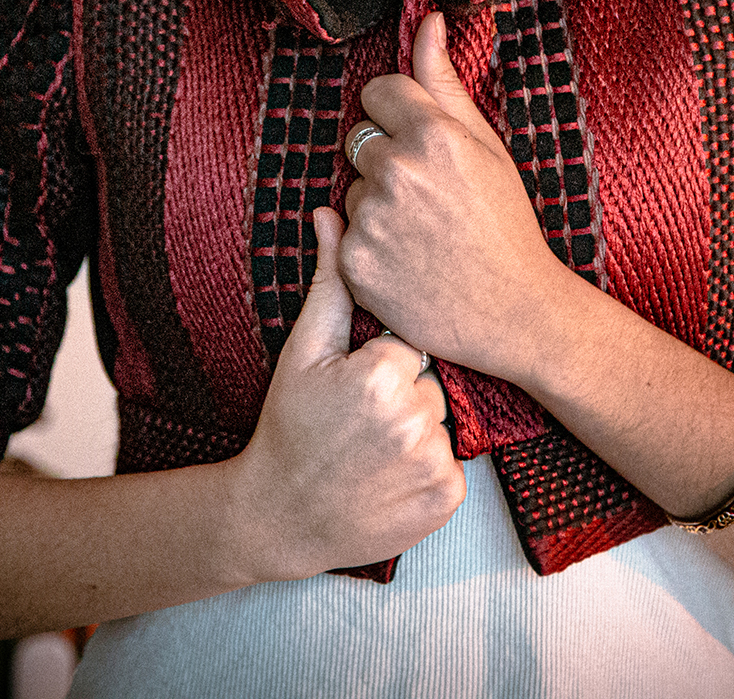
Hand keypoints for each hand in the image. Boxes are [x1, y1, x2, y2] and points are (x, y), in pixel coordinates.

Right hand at [229, 207, 463, 579]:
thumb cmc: (288, 428)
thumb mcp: (301, 352)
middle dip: (404, 396)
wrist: (278, 517)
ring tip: (371, 451)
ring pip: (444, 423)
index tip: (354, 387)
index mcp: (380, 375)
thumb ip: (329, 283)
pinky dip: (428, 472)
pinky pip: (454, 465)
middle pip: (431, 383)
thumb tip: (330, 215)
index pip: (411, 344)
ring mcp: (433, 463)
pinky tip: (387, 477)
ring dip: (417, 433)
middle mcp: (414, 419)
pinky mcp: (446, 499)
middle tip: (358, 422)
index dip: (383, 363)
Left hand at [341, 11, 577, 382]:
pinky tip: (406, 260)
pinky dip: (368, 245)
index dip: (399, 115)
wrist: (514, 310)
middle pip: (359, 139)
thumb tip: (427, 19)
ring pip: (352, 188)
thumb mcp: (487, 145)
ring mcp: (371, 218)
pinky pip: (344, 232)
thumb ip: (444, 81)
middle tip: (430, 197)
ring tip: (422, 233)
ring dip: (377, 204)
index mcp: (433, 133)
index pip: (378, 91)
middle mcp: (396, 169)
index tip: (422, 142)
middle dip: (386, 159)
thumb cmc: (506, 224)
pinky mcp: (353, 261)